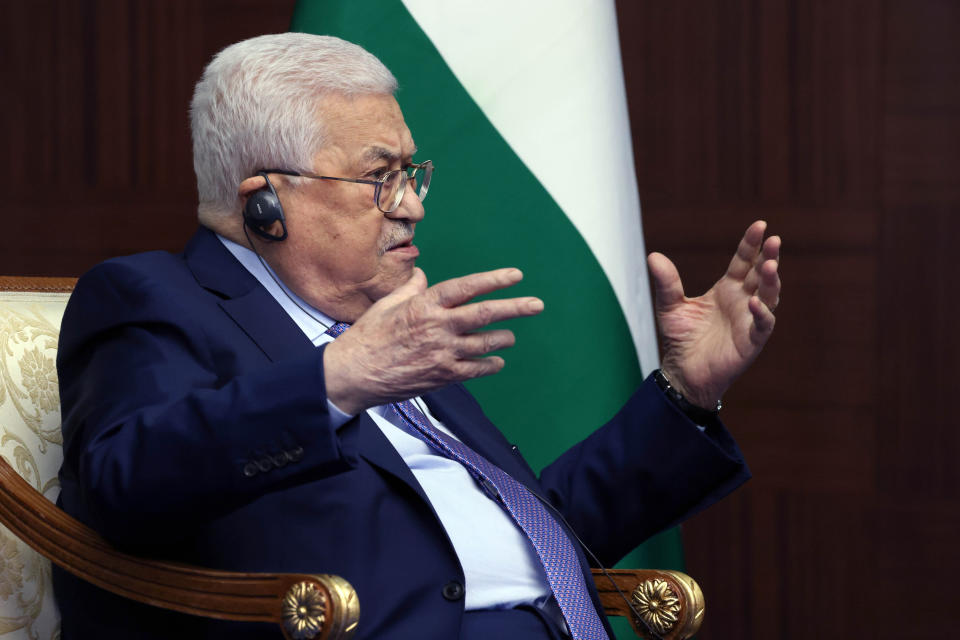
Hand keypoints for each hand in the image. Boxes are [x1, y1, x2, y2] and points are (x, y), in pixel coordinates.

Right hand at [323, 267, 543, 414]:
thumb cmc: (367, 337)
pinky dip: (490, 365)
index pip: (467, 287)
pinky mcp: (443, 376)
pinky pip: (476, 370)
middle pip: (486, 314)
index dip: (494, 280)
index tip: (515, 275)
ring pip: (485, 343)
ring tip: (509, 337)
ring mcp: (443, 353)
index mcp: (425, 304)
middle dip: (515, 308)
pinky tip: (496, 361)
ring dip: (502, 339)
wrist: (353, 374)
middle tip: (536, 305)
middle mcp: (438, 327)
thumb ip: (411, 289)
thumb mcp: (386, 304)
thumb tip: (422, 277)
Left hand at [648, 220, 780, 408]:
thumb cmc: (681, 338)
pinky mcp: (751, 340)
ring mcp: (749, 320)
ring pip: (768, 296)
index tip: (760, 225)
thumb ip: (666, 283)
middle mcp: (742, 300)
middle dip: (769, 256)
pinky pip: (762, 324)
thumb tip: (653, 256)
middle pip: (761, 274)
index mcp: (727, 288)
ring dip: (771, 281)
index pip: (743, 261)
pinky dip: (761, 314)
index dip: (752, 244)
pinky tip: (754, 303)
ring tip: (770, 265)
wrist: (683, 371)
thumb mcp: (670, 306)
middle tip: (775, 239)